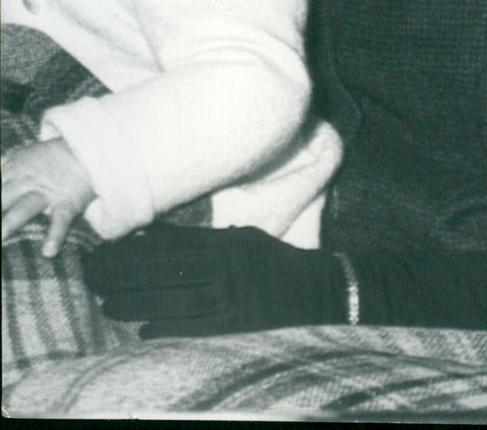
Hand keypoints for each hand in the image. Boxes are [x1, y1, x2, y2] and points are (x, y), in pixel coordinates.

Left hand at [1, 137, 94, 255]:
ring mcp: (46, 192)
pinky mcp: (67, 202)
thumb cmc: (48, 159)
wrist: (87, 150)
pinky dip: (55, 235)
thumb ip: (1, 166)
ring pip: (24, 208)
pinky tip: (47, 251)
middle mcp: (26, 181)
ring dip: (8, 224)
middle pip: (1, 199)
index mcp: (12, 170)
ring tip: (0, 238)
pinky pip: (61, 220)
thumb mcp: (19, 156)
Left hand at [82, 222, 345, 338]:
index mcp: (223, 243)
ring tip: (107, 305)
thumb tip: (155, 234)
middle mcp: (224, 268)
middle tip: (93, 277)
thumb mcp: (240, 238)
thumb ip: (199, 238)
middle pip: (163, 271)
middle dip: (123, 275)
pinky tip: (143, 331)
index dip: (132, 250)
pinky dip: (168, 328)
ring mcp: (231, 298)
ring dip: (136, 304)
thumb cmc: (272, 262)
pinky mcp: (237, 325)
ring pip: (174, 300)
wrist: (315, 291)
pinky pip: (196, 327)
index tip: (105, 252)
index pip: (168, 245)